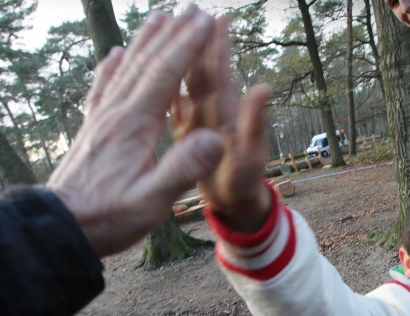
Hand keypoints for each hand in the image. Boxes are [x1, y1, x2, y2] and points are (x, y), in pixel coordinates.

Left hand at [47, 7, 224, 256]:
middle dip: (172, 34)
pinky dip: (111, 66)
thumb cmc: (107, 217)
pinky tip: (114, 54)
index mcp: (134, 126)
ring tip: (158, 18)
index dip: (187, 46)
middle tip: (192, 10)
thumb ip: (182, 170)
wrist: (58, 226)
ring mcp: (100, 120)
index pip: (166, 76)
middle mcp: (116, 114)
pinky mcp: (90, 130)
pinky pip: (102, 88)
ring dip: (145, 42)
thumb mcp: (151, 202)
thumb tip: (214, 139)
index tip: (206, 21)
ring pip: (125, 69)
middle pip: (146, 64)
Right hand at [170, 18, 271, 233]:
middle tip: (190, 9)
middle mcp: (211, 111)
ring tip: (166, 31)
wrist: (234, 203)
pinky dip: (160, 89)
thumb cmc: (244, 182)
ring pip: (182, 83)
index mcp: (225, 112)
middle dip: (195, 40)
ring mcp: (197, 120)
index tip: (218, 18)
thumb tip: (264, 87)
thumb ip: (255, 123)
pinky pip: (169, 105)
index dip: (218, 45)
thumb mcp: (251, 155)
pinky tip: (145, 75)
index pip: (220, 73)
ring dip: (176, 58)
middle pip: (199, 70)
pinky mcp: (185, 133)